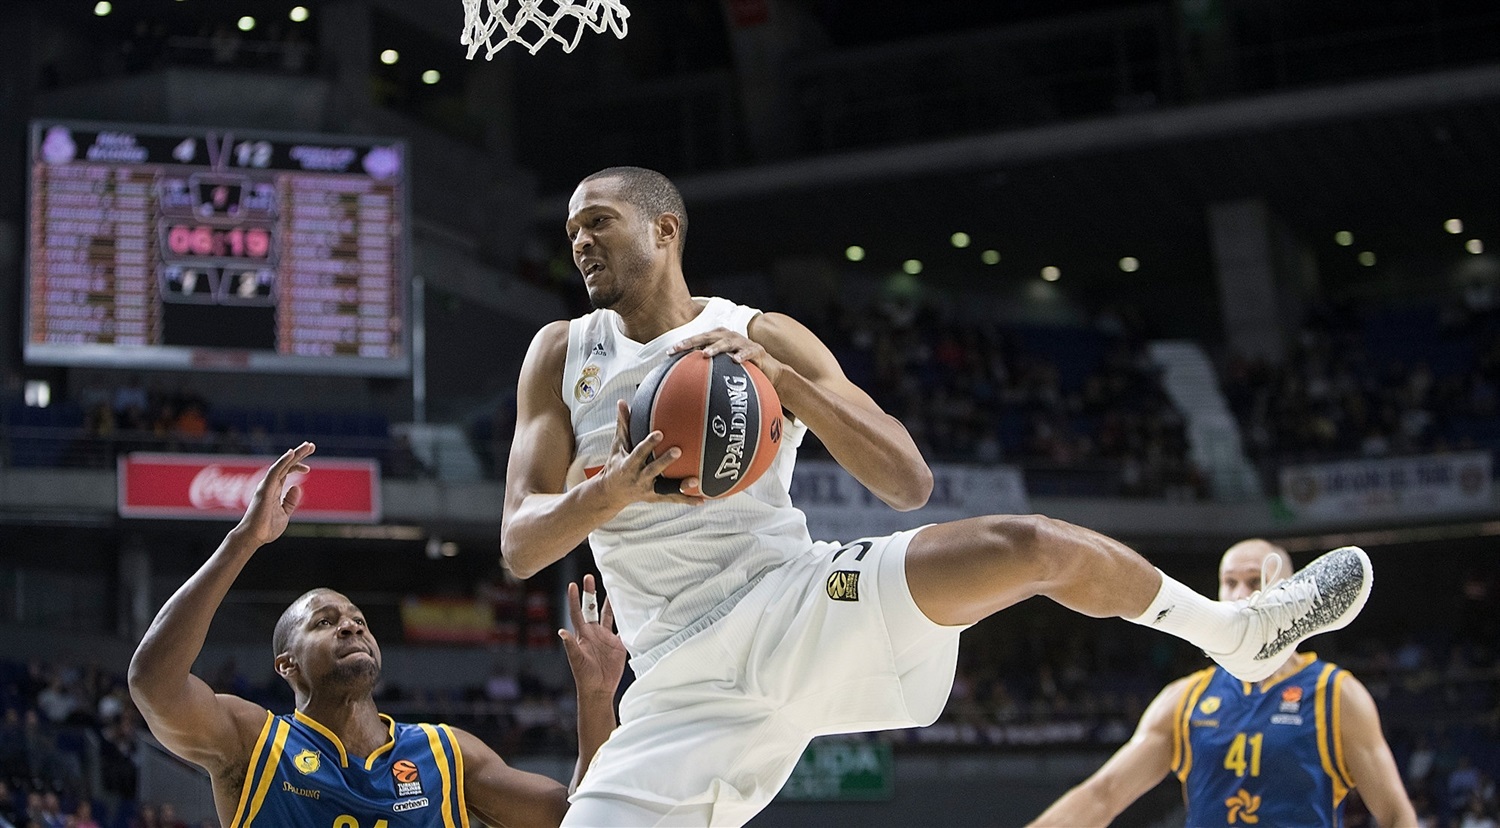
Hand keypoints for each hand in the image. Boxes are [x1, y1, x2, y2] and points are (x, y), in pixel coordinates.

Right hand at [232, 442, 313, 546]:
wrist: (254, 537)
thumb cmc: (266, 527)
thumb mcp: (284, 513)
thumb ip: (290, 501)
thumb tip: (297, 487)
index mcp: (274, 489)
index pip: (286, 472)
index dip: (297, 466)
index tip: (308, 466)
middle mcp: (270, 484)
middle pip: (286, 465)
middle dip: (299, 454)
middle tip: (311, 445)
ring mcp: (267, 485)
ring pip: (282, 465)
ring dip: (295, 454)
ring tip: (308, 446)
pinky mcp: (264, 489)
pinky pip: (274, 472)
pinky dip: (283, 462)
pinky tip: (291, 453)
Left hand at [559, 574, 626, 697]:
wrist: (599, 689)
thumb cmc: (584, 676)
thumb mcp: (577, 660)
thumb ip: (570, 646)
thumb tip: (561, 632)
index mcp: (583, 634)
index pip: (578, 612)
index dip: (575, 599)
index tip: (573, 584)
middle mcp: (594, 632)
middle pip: (591, 608)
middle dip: (591, 592)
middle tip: (590, 576)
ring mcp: (606, 637)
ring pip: (608, 615)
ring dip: (610, 602)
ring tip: (613, 587)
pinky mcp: (618, 644)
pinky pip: (623, 628)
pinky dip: (627, 619)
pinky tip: (631, 609)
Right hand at [596, 400, 704, 501]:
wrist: (611, 493)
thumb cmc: (616, 463)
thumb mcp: (617, 446)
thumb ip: (623, 424)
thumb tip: (622, 401)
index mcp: (628, 465)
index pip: (638, 453)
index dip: (648, 444)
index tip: (659, 433)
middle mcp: (638, 479)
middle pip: (653, 470)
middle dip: (665, 461)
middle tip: (679, 451)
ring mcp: (648, 490)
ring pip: (665, 489)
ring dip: (680, 486)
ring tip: (696, 481)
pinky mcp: (656, 498)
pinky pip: (673, 499)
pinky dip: (687, 500)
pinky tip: (702, 499)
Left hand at [669, 327, 786, 385]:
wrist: (769, 370)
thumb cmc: (742, 369)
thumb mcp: (724, 368)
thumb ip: (708, 371)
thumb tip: (685, 385)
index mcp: (719, 339)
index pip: (698, 339)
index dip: (684, 344)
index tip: (669, 353)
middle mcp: (729, 337)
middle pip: (708, 337)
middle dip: (693, 341)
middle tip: (680, 348)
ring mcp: (743, 343)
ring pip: (727, 343)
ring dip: (715, 348)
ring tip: (705, 354)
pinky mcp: (756, 351)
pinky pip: (748, 353)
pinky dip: (742, 356)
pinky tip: (736, 361)